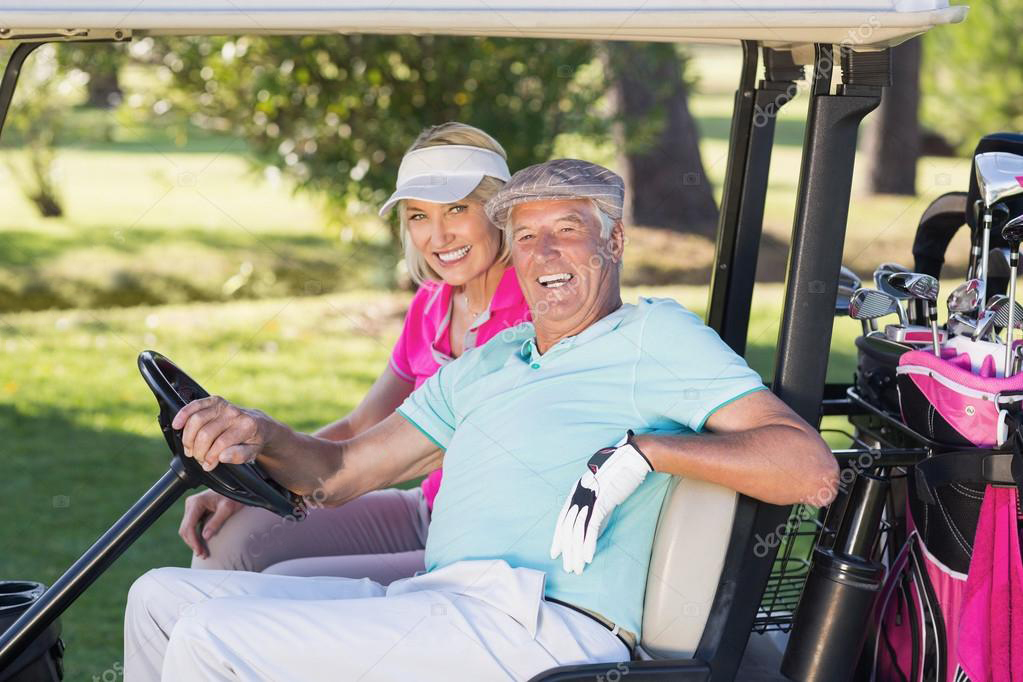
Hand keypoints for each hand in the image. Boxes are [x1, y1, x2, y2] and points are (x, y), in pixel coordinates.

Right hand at [171, 395, 278, 470]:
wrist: (257, 424)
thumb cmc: (252, 440)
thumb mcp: (252, 452)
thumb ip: (240, 456)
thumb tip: (222, 456)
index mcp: (246, 426)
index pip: (221, 444)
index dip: (210, 457)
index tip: (208, 465)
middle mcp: (234, 413)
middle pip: (205, 434)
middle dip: (199, 450)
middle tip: (200, 458)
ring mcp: (223, 405)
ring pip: (196, 420)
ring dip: (189, 438)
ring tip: (191, 449)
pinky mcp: (214, 401)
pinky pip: (195, 405)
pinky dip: (183, 414)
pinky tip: (177, 424)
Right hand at [178, 489, 242, 557]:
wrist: (237, 488)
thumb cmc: (233, 496)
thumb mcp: (228, 508)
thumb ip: (216, 521)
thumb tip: (205, 536)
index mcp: (196, 502)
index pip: (189, 526)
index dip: (193, 541)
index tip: (200, 551)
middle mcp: (191, 504)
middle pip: (185, 529)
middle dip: (192, 543)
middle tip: (202, 555)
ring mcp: (192, 507)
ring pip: (187, 529)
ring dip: (193, 541)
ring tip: (202, 552)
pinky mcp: (196, 511)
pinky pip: (192, 526)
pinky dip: (195, 536)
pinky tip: (201, 544)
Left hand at [550, 431, 651, 574]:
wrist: (632, 458)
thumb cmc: (620, 474)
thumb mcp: (604, 495)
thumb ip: (596, 512)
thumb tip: (592, 531)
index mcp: (576, 492)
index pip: (562, 519)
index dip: (558, 538)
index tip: (556, 553)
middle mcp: (578, 495)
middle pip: (567, 529)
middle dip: (567, 551)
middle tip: (569, 567)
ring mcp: (588, 499)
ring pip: (576, 532)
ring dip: (576, 553)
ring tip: (577, 568)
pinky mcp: (600, 502)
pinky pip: (590, 528)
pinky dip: (588, 545)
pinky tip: (588, 558)